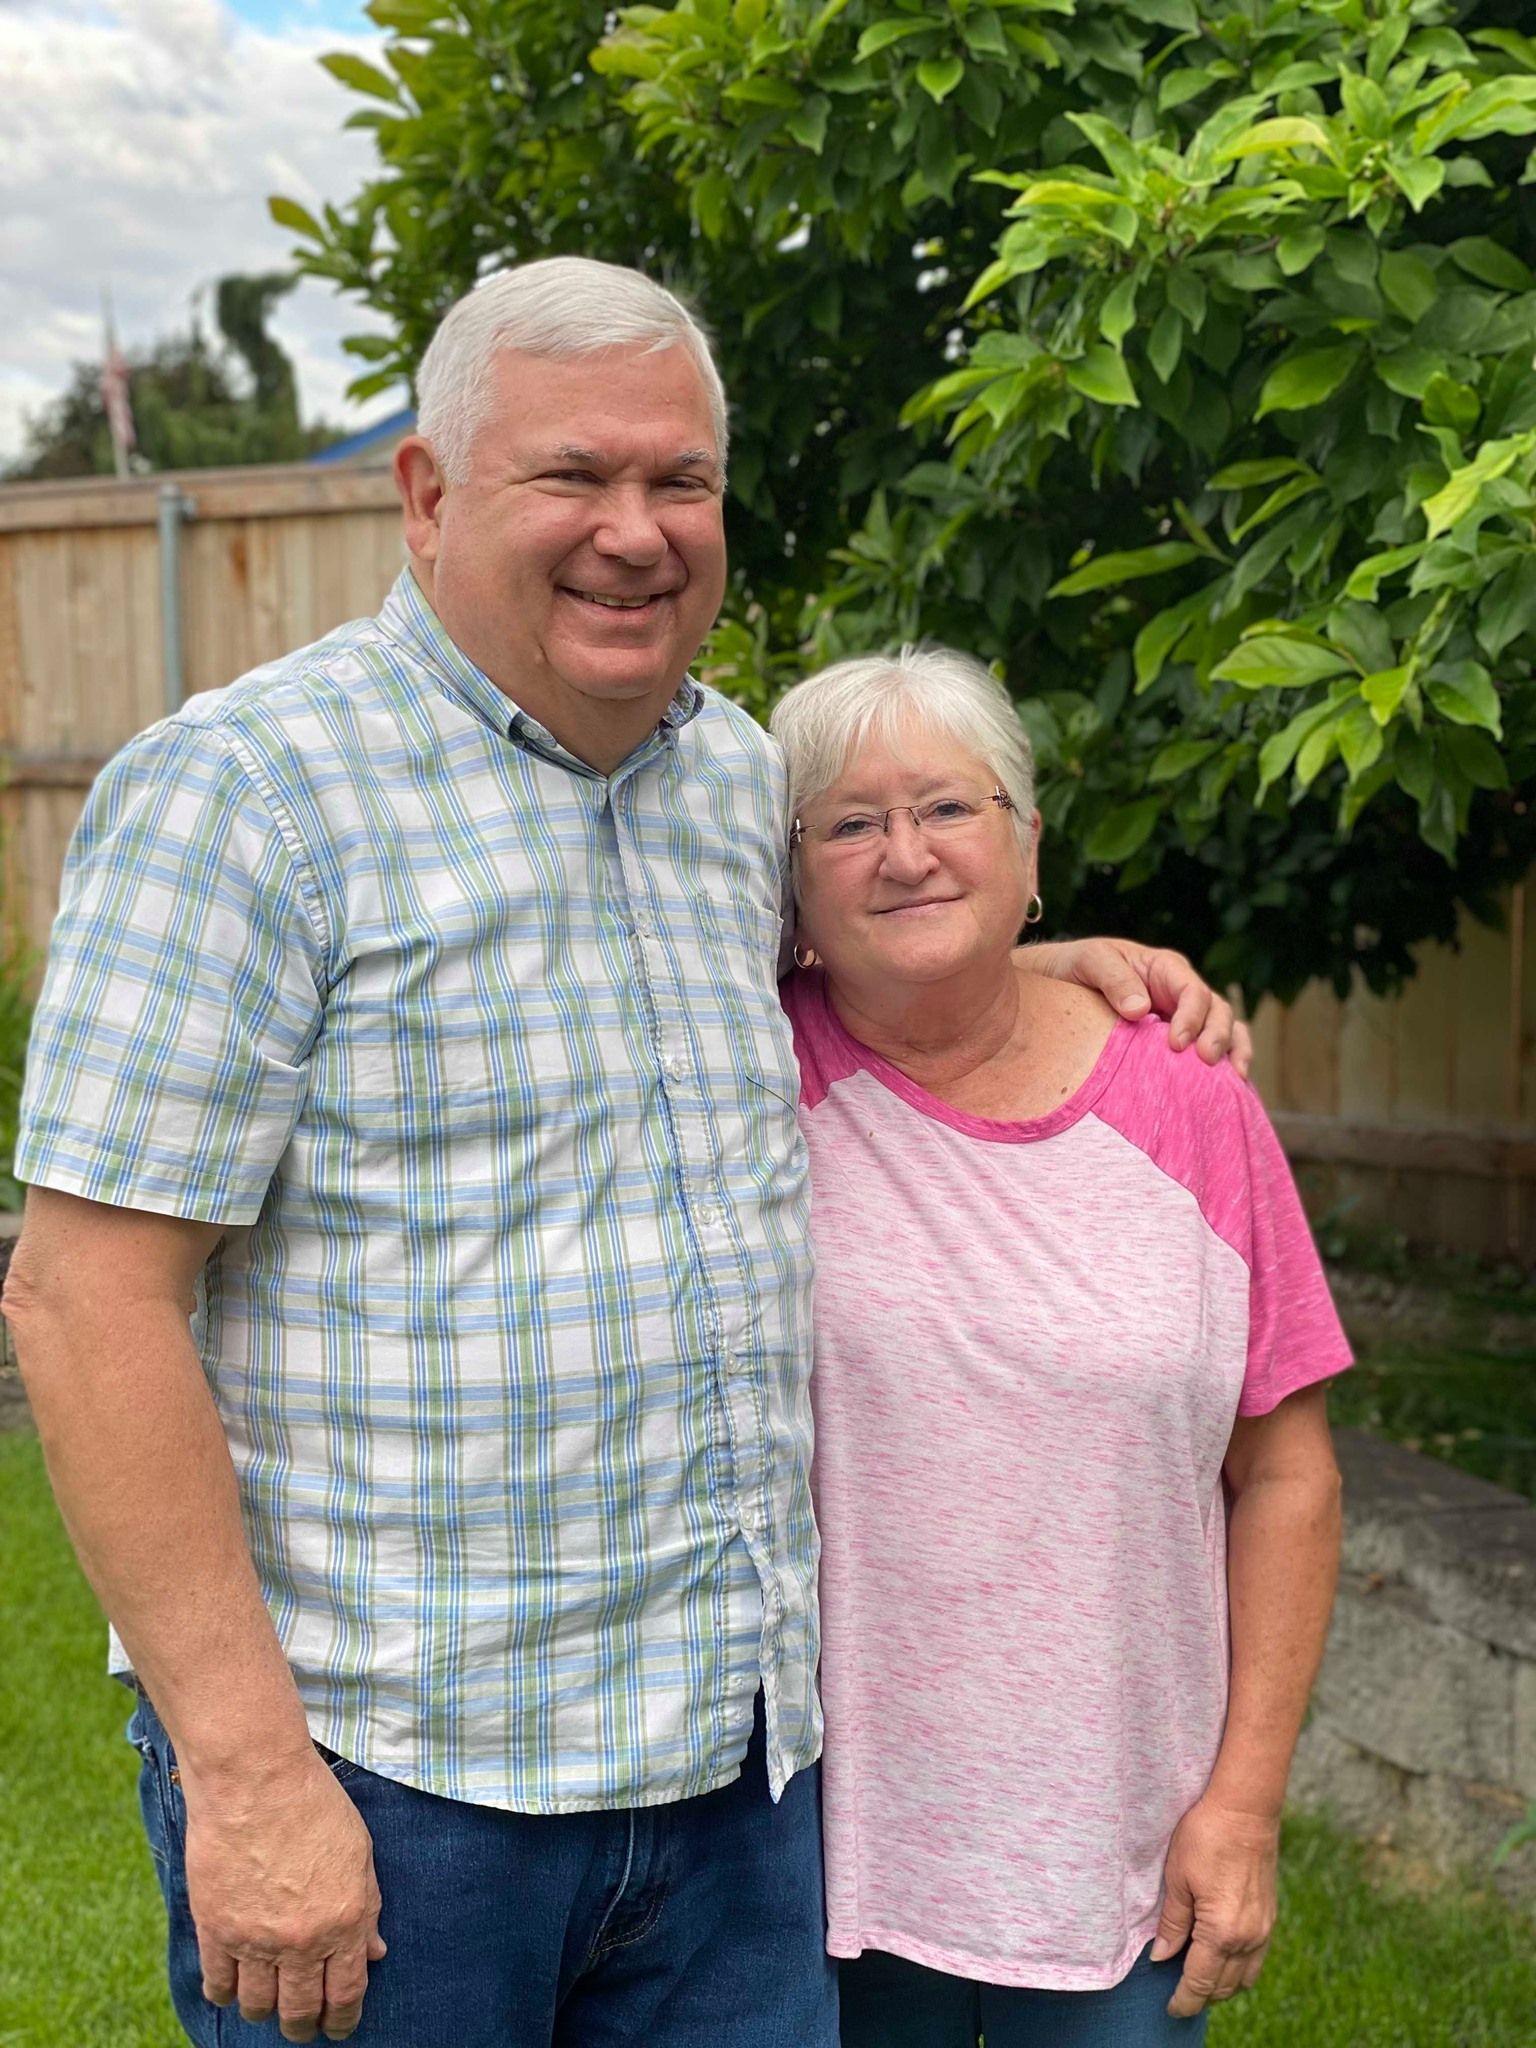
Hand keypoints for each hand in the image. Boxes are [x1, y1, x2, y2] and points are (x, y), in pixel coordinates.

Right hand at [182, 1749, 386, 2041]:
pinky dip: (226, 1994)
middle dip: (305, 2025)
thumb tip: (374, 1951)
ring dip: (266, 2012)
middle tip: (303, 2027)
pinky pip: (219, 1984)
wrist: (256, 1779)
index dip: (343, 2019)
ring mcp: (256, 1939)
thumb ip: (366, 1906)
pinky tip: (233, 1990)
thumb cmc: (314, 1804)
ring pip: (259, 2004)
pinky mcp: (216, 1929)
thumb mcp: (359, 1852)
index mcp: (346, 1920)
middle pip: (302, 2009)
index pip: (347, 1993)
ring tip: (269, 2008)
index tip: (339, 2029)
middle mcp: (303, 1940)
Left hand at [1020, 937, 1251, 1076]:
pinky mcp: (1179, 1044)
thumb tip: (1140, 1010)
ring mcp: (1184, 1019)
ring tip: (1234, 1081)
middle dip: (1218, 1036)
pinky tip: (1228, 1092)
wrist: (1059, 984)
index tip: (1176, 1044)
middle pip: (1217, 1012)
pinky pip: (1211, 1054)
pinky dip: (1224, 1068)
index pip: (1193, 991)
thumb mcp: (1091, 961)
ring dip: (1233, 1052)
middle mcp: (1181, 994)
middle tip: (1206, 1061)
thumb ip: (1114, 980)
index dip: (1192, 1016)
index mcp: (1166, 969)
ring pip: (1225, 1031)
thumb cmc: (1077, 966)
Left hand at [1150, 1795, 1278, 2017]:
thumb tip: (1162, 1956)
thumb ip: (1172, 1922)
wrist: (1246, 1810)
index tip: (1171, 2009)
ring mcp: (1263, 1929)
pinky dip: (1239, 1970)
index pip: (1200, 1981)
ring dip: (1222, 1986)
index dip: (1184, 1999)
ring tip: (1198, 1981)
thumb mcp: (1177, 1877)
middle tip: (1179, 1997)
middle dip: (1201, 1996)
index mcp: (1221, 1932)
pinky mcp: (1270, 1917)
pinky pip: (1256, 1959)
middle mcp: (1247, 1938)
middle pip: (1223, 1986)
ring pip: (1243, 1977)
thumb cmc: (1206, 1836)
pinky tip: (1222, 1960)